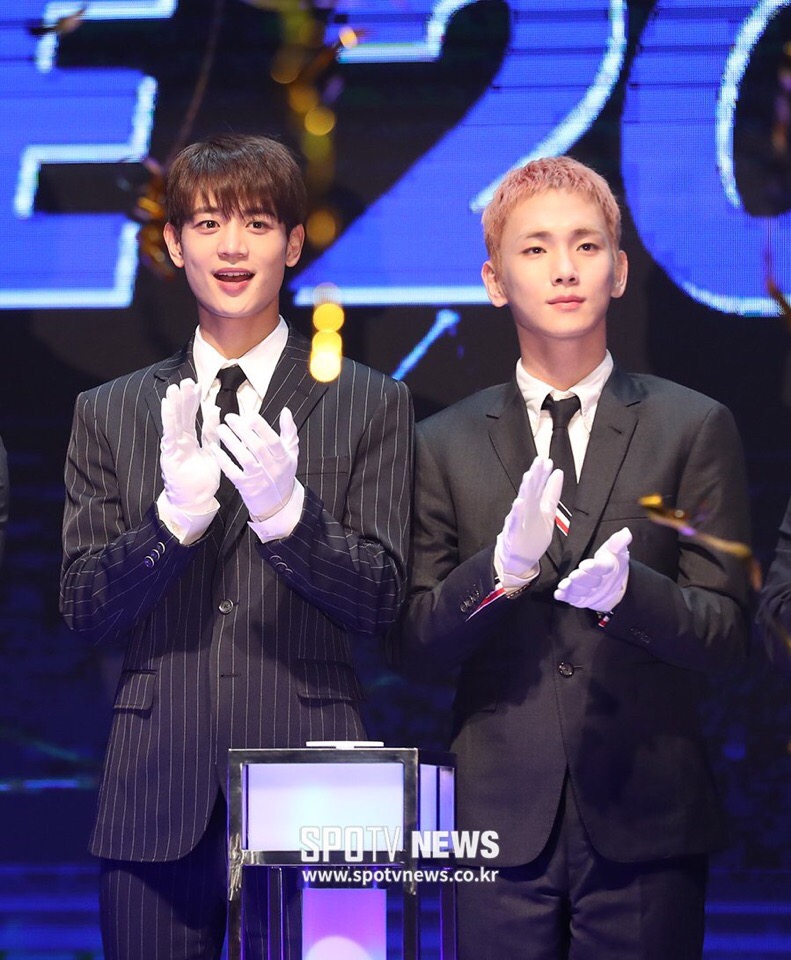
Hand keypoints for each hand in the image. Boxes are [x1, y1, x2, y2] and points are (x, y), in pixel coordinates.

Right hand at [160, 379, 220, 513]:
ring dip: (174, 405)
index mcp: (191, 440)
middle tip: (188, 380)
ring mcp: (174, 447)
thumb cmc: (202, 480)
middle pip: (182, 416)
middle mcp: (180, 441)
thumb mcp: (212, 452)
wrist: (195, 501)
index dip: (195, 401)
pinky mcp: (170, 455)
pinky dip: (168, 419)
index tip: (198, 385)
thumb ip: (212, 433)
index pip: (192, 417)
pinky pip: (169, 434)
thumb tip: (215, 410)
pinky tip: (167, 405)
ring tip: (175, 388)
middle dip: (184, 398)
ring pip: (174, 422)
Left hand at [212, 408, 298, 520]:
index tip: (249, 415)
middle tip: (230, 417)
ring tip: (220, 428)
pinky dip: (223, 459)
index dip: (261, 427)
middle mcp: (272, 468)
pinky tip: (214, 448)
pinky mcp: (246, 487)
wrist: (278, 504)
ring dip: (231, 442)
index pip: (273, 440)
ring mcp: (258, 478)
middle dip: (242, 430)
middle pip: (256, 447)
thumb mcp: (291, 453)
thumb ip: (289, 432)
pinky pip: (232, 472)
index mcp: (283, 458)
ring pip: (244, 458)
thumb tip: (286, 411)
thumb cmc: (283, 473)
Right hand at [494, 457, 562, 586]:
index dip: (543, 474)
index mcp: (534, 505)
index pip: (539, 487)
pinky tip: (518, 503)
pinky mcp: (513, 533)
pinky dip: (516, 513)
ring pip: (522, 503)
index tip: (547, 460)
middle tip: (539, 460)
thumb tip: (558, 472)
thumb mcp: (546, 513)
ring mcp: (518, 521)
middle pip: (531, 490)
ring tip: (529, 475)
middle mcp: (525, 510)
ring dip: (525, 490)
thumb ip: (551, 493)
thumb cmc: (530, 534)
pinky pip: (514, 522)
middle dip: (535, 475)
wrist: (517, 560)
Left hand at [554, 527, 631, 611]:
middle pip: (591, 582)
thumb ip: (618, 542)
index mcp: (608, 568)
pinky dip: (566, 597)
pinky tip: (558, 594)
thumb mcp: (616, 550)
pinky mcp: (581, 598)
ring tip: (563, 585)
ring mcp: (590, 591)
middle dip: (581, 579)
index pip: (602, 568)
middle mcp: (599, 582)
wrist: (613, 584)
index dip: (594, 568)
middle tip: (573, 575)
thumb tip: (625, 532)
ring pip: (581, 592)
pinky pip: (573, 599)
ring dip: (572, 589)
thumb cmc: (612, 562)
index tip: (585, 565)